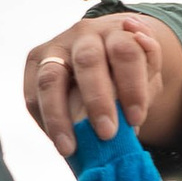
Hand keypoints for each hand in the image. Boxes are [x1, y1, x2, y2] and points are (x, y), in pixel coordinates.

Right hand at [24, 12, 167, 156]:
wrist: (102, 52)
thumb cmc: (128, 69)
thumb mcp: (148, 69)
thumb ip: (149, 73)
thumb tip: (137, 85)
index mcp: (117, 31)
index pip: (125, 52)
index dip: (132, 86)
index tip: (136, 119)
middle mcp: (84, 34)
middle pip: (88, 61)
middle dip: (97, 100)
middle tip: (107, 134)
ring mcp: (55, 47)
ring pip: (50, 79)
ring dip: (58, 117)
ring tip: (68, 149)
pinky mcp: (35, 63)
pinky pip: (32, 95)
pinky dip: (44, 121)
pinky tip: (58, 142)